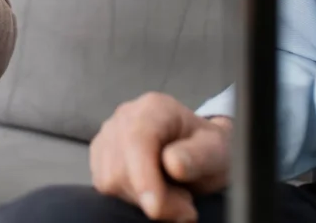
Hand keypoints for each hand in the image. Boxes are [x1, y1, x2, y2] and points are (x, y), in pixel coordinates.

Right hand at [91, 92, 230, 221]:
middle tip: (184, 204)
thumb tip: (173, 164)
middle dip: (151, 196)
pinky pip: (104, 185)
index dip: (143, 177)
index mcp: (154, 108)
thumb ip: (199, 156)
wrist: (197, 148)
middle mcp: (124, 117)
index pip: (137, 141)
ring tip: (170, 194)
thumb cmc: (206, 148)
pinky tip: (151, 190)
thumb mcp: (216, 151)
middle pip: (120, 167)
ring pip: (109, 180)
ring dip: (142, 199)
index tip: (157, 208)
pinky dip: (129, 197)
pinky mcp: (99, 154)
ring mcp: (108, 134)